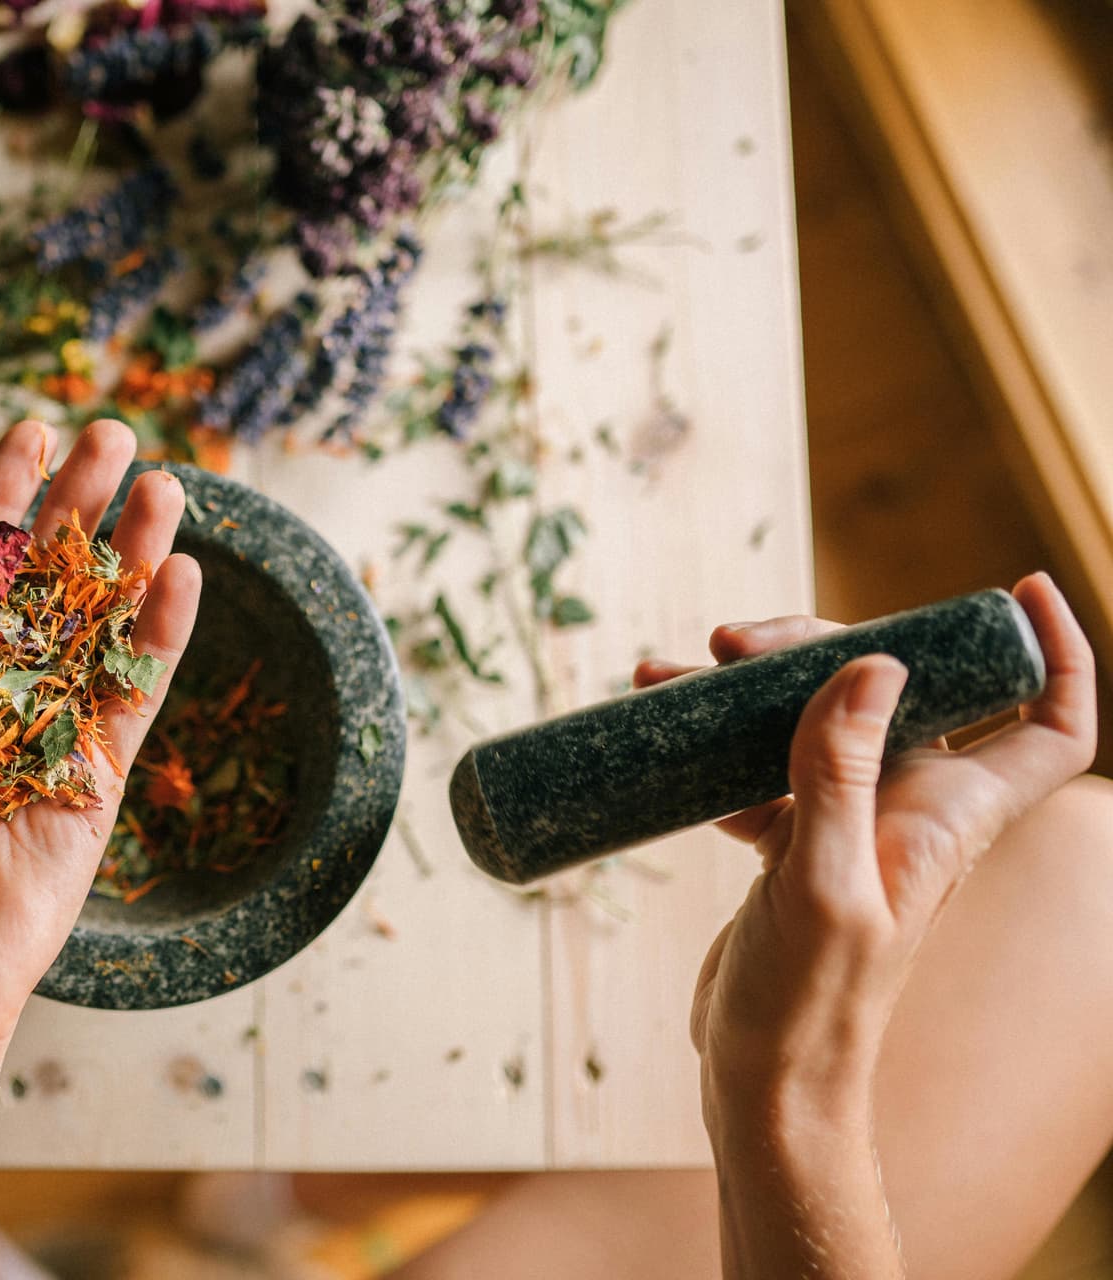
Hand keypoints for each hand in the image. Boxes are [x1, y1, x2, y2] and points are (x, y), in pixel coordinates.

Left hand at [0, 418, 200, 1068]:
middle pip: (48, 580)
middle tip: (113, 434)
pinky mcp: (98, 778)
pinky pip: (135, 697)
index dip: (1, 498)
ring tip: (164, 486)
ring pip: (101, 625)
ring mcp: (51, 731)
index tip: (31, 431)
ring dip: (132, 557)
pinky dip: (159, 639)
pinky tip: (181, 577)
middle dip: (78, 506)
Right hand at [632, 574, 1096, 1125]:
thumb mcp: (821, 885)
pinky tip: (670, 738)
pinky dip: (720, 741)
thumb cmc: (810, 1003)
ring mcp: (852, 823)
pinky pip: (767, 763)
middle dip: (826, 645)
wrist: (763, 1076)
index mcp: (950, 817)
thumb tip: (873, 666)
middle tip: (738, 642)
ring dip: (754, 687)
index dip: (1055, 654)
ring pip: (823, 718)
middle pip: (900, 689)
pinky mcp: (794, 842)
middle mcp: (913, 810)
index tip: (1016, 592)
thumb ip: (842, 775)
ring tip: (675, 673)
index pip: (1051, 727)